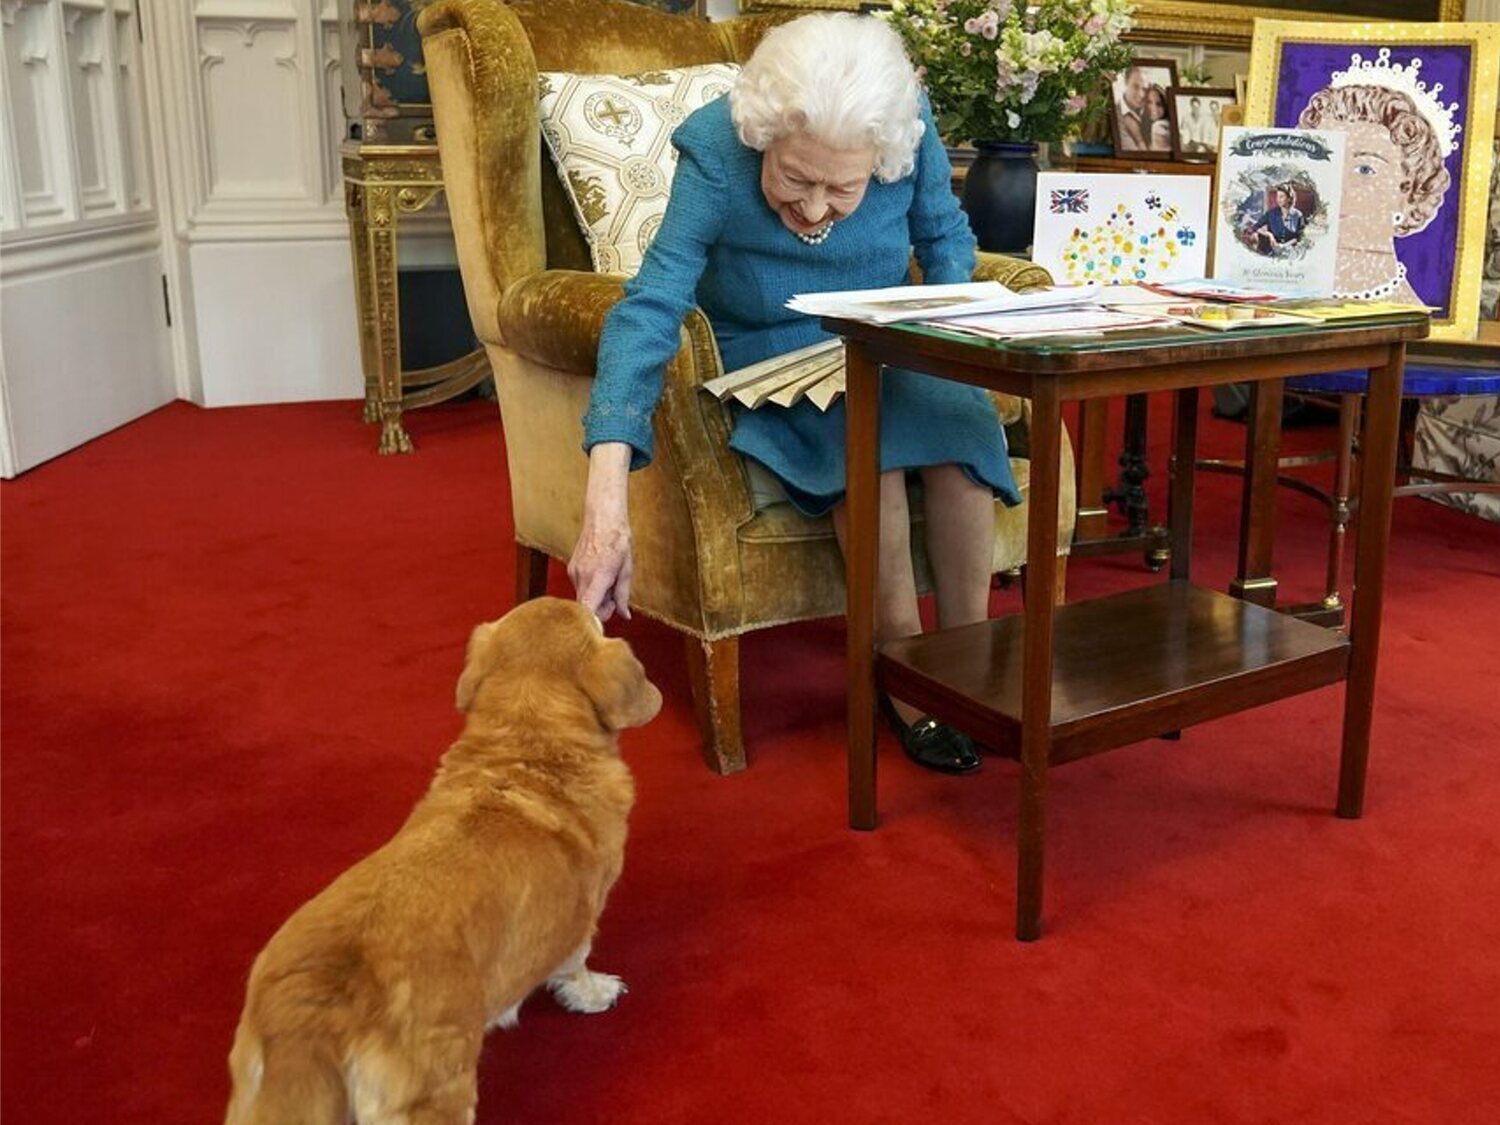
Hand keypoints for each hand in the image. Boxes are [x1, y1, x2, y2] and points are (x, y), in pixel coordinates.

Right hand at [569, 444, 633, 621]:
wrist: (603, 518)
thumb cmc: (618, 541)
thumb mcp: (627, 570)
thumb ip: (623, 595)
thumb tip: (624, 616)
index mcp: (598, 577)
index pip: (588, 609)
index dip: (595, 622)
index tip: (603, 628)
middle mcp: (581, 576)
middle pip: (586, 608)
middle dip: (601, 609)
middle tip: (615, 599)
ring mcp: (574, 572)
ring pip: (584, 598)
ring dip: (597, 598)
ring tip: (610, 582)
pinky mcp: (571, 569)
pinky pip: (581, 588)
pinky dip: (592, 589)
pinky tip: (601, 576)